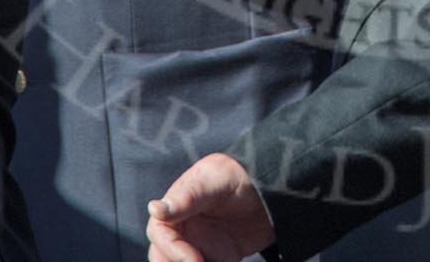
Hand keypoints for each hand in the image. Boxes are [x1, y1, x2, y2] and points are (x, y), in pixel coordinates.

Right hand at [146, 153, 275, 261]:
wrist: (274, 190)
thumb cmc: (241, 176)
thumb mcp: (216, 181)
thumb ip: (188, 197)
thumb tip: (154, 209)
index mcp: (176, 206)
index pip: (159, 233)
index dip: (171, 250)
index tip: (193, 260)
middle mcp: (183, 226)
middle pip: (163, 254)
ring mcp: (198, 243)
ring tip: (214, 261)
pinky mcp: (216, 256)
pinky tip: (228, 261)